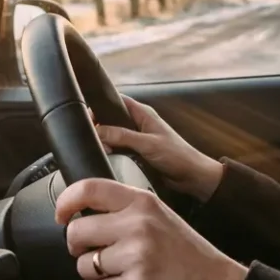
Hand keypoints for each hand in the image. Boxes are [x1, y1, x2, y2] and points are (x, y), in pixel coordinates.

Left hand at [56, 178, 247, 279]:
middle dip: (78, 248)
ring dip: (96, 274)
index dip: (65, 201)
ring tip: (121, 272)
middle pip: (77, 231)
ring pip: (85, 265)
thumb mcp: (159, 215)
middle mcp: (138, 224)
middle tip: (94, 253)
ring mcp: (137, 254)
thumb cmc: (185, 251)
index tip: (61, 215)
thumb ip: (125, 209)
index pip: (89, 188)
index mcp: (142, 201)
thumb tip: (81, 214)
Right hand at [95, 95, 224, 201]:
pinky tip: (106, 159)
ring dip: (105, 143)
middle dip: (100, 128)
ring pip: (113, 137)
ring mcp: (137, 140)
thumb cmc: (178, 156)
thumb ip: (123, 136)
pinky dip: (111, 154)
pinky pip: (118, 151)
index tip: (86, 116)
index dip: (100, 106)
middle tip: (92, 138)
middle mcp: (138, 124)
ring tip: (100, 150)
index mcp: (143, 114)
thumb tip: (98, 131)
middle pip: (111, 120)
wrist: (192, 177)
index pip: (116, 101)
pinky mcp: (136, 154)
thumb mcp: (148, 144)